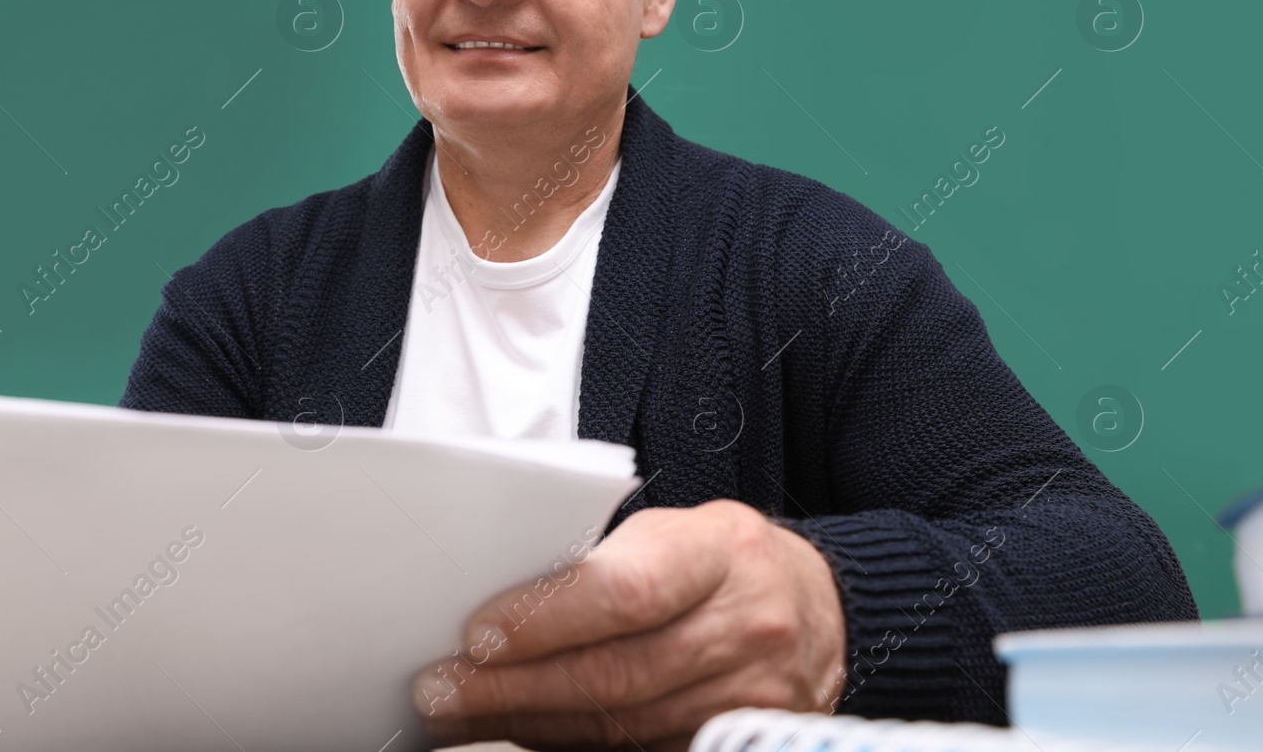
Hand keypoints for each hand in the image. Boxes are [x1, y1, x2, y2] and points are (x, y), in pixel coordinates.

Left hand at [411, 498, 846, 750]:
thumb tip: (503, 605)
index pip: (626, 591)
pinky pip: (645, 751)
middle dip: (515, 686)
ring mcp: (753, 693)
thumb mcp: (676, 533)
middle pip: (616, 671)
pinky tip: (529, 733)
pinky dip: (575, 746)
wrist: (817, 607)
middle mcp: (747, 624)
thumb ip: (606, 563)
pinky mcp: (742, 740)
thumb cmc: (723, 561)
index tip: (478, 636)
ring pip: (623, 724)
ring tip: (464, 716)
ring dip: (532, 724)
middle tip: (444, 691)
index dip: (547, 619)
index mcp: (722, 550)